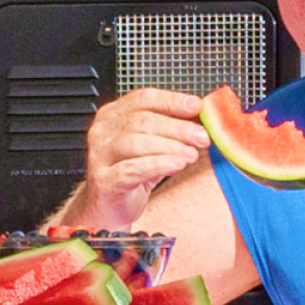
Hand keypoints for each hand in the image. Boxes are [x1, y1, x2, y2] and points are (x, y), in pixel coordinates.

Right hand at [67, 88, 210, 228]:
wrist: (112, 206)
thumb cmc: (134, 172)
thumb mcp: (156, 145)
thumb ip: (174, 128)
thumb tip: (205, 115)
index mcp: (114, 114)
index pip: (144, 98)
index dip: (172, 101)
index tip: (196, 106)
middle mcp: (103, 130)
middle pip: (142, 120)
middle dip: (177, 128)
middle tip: (202, 136)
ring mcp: (100, 154)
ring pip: (136, 143)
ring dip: (170, 147)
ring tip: (192, 154)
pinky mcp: (104, 179)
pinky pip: (132, 169)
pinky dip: (157, 165)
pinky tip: (176, 165)